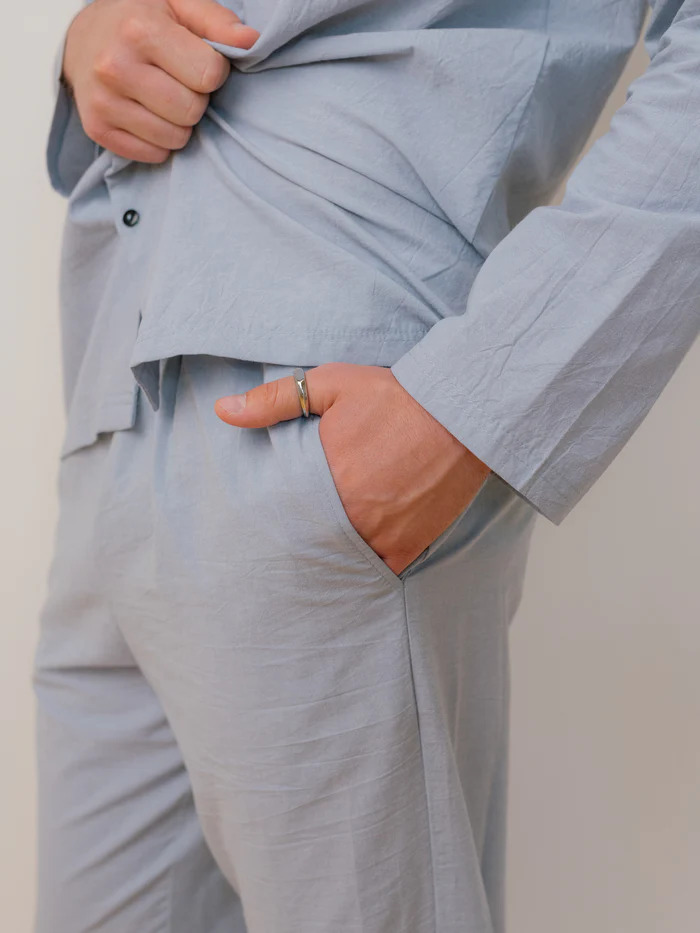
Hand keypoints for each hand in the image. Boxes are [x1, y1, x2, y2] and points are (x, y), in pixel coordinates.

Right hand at [62, 0, 258, 163]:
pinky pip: (154, 154)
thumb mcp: (179, 5)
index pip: (209, 75)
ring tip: (163, 97)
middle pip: (192, 111)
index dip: (213, 71)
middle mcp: (116, 67)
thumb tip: (251, 42)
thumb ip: (217, 22)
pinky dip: (159, 140)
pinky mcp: (98, 128)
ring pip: (175, 138)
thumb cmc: (141, 20)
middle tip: (179, 82)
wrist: (83, 38)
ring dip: (179, 123)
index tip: (198, 61)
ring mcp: (103, 101)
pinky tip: (148, 114)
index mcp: (140, 30)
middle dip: (195, 99)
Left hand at [214, 363, 490, 575]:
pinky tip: (356, 556)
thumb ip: (274, 401)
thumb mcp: (330, 385)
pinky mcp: (411, 546)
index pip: (282, 516)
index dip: (272, 522)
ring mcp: (383, 536)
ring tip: (318, 554)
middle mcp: (352, 517)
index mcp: (325, 481)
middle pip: (310, 544)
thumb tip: (222, 410)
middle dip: (299, 543)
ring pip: (342, 561)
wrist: (461, 412)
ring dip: (331, 556)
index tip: (264, 524)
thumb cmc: (394, 395)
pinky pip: (379, 569)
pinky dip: (366, 565)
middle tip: (287, 546)